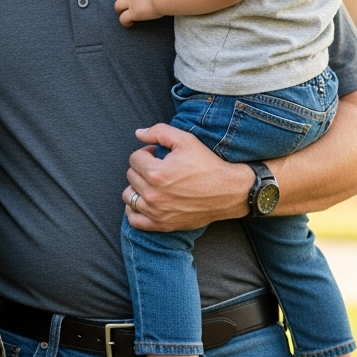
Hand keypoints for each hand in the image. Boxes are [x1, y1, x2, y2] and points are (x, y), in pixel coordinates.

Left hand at [124, 124, 254, 230]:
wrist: (228, 192)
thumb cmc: (208, 165)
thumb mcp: (186, 140)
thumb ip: (159, 132)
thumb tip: (138, 134)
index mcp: (156, 173)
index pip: (134, 158)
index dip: (146, 153)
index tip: (157, 154)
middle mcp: (153, 194)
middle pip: (131, 176)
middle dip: (142, 168)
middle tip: (158, 167)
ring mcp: (157, 212)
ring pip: (129, 196)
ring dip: (137, 187)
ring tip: (151, 183)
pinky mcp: (162, 225)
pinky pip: (135, 220)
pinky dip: (134, 211)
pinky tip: (145, 201)